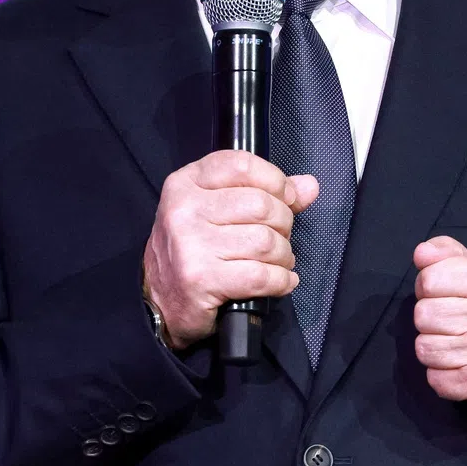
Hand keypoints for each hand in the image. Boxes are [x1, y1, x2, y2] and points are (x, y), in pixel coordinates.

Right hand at [142, 150, 319, 350]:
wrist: (157, 300)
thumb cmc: (193, 248)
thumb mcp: (218, 209)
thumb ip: (265, 192)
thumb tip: (308, 186)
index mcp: (186, 182)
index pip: (241, 165)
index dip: (275, 180)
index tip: (286, 198)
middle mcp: (185, 209)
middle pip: (261, 205)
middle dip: (283, 224)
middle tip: (278, 237)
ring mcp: (191, 244)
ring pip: (265, 241)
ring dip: (283, 256)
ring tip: (277, 261)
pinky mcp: (201, 279)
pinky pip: (261, 276)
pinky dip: (281, 280)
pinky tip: (280, 280)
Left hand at [412, 235, 466, 418]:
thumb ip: (448, 253)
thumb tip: (421, 253)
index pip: (429, 280)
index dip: (427, 287)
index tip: (442, 293)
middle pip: (422, 315)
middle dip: (429, 318)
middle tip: (450, 321)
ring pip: (424, 348)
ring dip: (433, 347)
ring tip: (454, 343)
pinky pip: (435, 379)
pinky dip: (441, 374)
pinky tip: (460, 365)